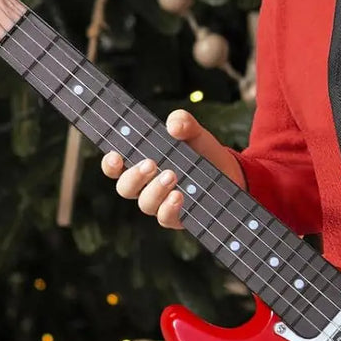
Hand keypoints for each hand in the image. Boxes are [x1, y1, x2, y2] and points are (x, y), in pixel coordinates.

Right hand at [101, 109, 244, 228]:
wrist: (230, 173)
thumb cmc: (202, 152)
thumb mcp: (194, 133)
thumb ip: (183, 122)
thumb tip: (173, 125)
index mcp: (141, 164)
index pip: (115, 167)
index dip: (110, 164)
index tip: (115, 156)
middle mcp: (146, 186)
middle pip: (125, 187)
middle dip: (134, 176)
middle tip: (150, 163)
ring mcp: (160, 203)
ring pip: (145, 204)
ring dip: (155, 190)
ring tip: (172, 176)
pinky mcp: (177, 217)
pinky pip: (165, 218)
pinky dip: (169, 208)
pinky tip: (179, 196)